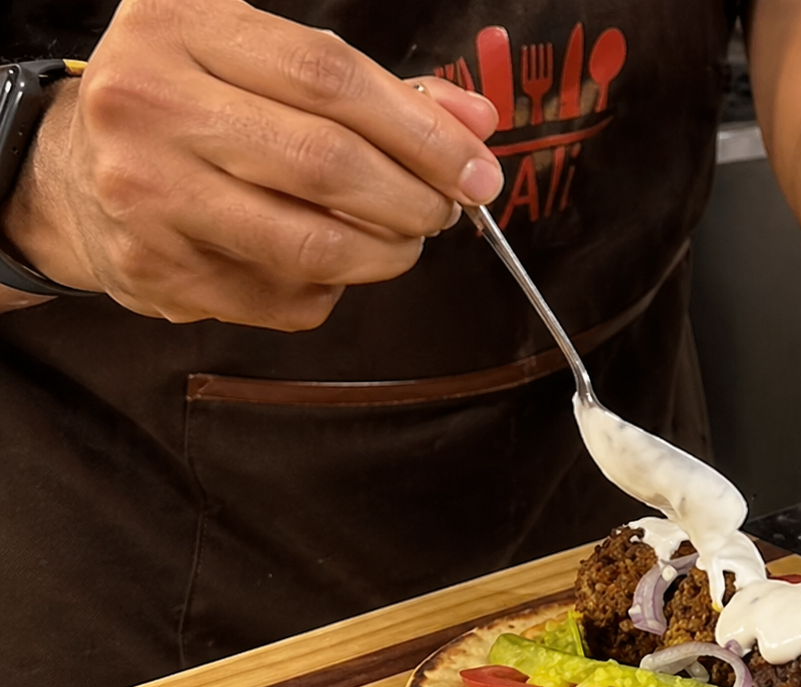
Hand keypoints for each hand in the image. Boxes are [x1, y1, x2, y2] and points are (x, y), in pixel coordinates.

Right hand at [2, 0, 503, 329]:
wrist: (74, 173)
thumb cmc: (194, 109)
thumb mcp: (268, 65)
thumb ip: (378, 90)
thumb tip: (476, 123)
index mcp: (182, 26)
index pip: (330, 77)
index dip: (422, 131)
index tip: (475, 169)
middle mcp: (149, 102)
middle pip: (326, 163)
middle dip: (413, 199)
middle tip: (443, 211)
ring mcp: (146, 193)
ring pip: (312, 245)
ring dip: (385, 253)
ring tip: (402, 240)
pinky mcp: (157, 270)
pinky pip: (288, 295)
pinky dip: (333, 288)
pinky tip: (327, 263)